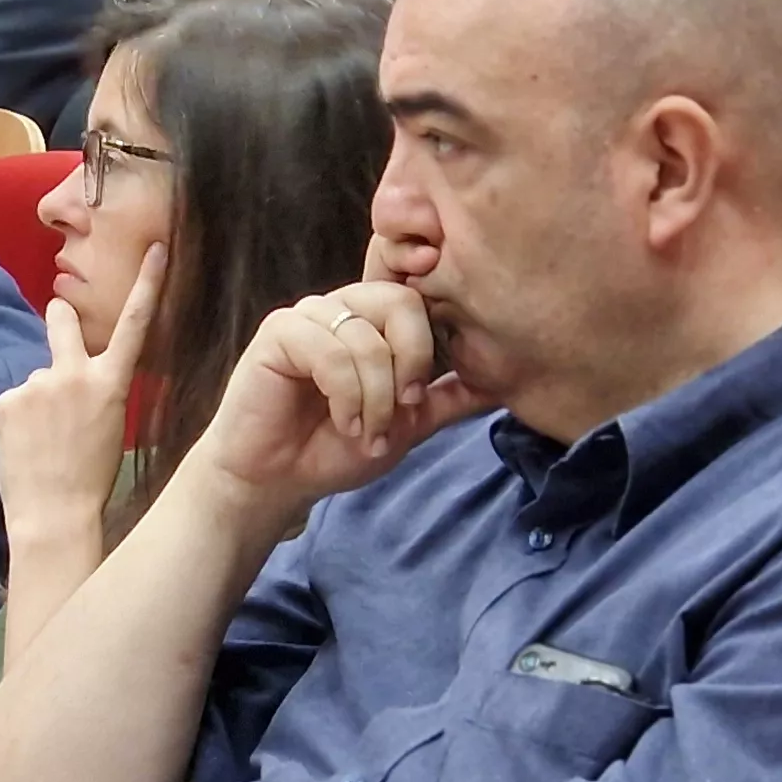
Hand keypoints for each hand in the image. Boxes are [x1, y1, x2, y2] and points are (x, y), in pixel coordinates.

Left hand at [0, 242, 161, 536]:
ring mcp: (37, 384)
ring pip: (36, 379)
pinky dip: (17, 419)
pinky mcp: (6, 399)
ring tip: (42, 442)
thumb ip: (95, 392)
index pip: (135, 324)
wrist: (54, 515)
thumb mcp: (111, 428)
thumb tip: (72, 379)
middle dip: (59, 316)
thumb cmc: (90, 482)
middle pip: (63, 322)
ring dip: (37, 400)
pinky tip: (25, 447)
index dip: (148, 283)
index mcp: (112, 384)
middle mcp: (74, 374)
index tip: (156, 247)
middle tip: (57, 316)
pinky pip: (13, 401)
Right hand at [177, 284, 482, 540]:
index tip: (418, 396)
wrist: (276, 481)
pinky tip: (341, 422)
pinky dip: (346, 395)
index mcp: (374, 321)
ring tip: (365, 432)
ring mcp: (310, 316)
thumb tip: (505, 384)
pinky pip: (330, 350)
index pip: (421, 300)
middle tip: (402, 411)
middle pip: (401, 302)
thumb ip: (448, 400)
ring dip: (375, 397)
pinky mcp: (279, 332)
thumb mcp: (408, 426)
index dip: (428, 346)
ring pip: (367, 336)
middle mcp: (343, 308)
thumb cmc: (332, 449)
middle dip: (410, 364)